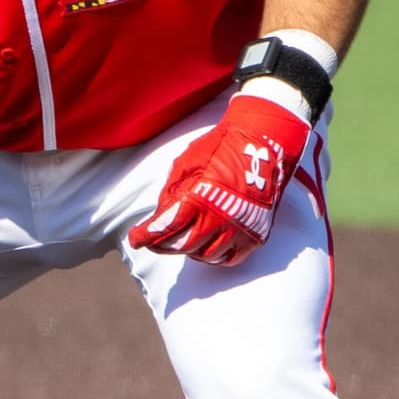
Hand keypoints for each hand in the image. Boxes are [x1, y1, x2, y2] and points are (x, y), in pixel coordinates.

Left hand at [130, 87, 310, 266]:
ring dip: (188, 250)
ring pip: (206, 255)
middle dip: (163, 245)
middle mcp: (221, 218)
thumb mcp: (186, 164)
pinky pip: (229, 257)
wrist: (264, 141)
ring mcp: (241, 229)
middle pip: (183, 246)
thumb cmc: (221, 148)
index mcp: (200, 198)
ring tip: (179, 240)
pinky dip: (213, 256)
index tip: (135, 239)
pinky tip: (204, 246)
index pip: (166, 228)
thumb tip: (160, 218)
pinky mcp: (256, 235)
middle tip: (154, 242)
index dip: (146, 236)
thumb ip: (171, 194)